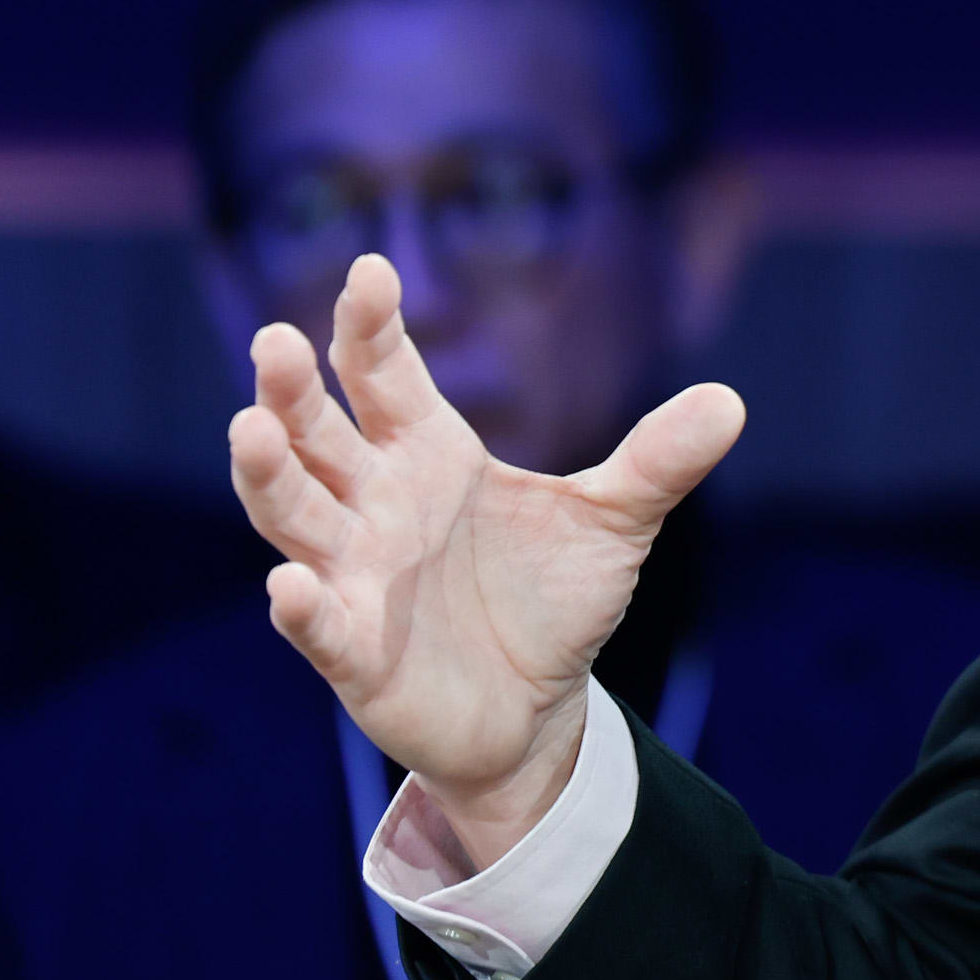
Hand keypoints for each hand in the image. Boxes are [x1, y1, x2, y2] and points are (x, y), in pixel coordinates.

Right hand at [227, 254, 743, 864]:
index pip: (383, 374)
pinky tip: (288, 587)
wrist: (537, 708)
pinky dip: (300, 606)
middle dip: (291, 388)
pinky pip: (317, 624)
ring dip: (267, 474)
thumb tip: (732, 400)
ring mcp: (354, 574)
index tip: (371, 271)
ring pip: (291, 514)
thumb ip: (657, 462)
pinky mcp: (354, 651)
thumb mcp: (615, 524)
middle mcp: (375, 503)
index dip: (369, 325)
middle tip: (275, 341)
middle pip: (316, 432)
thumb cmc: (552, 599)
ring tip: (247, 428)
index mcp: (428, 452)